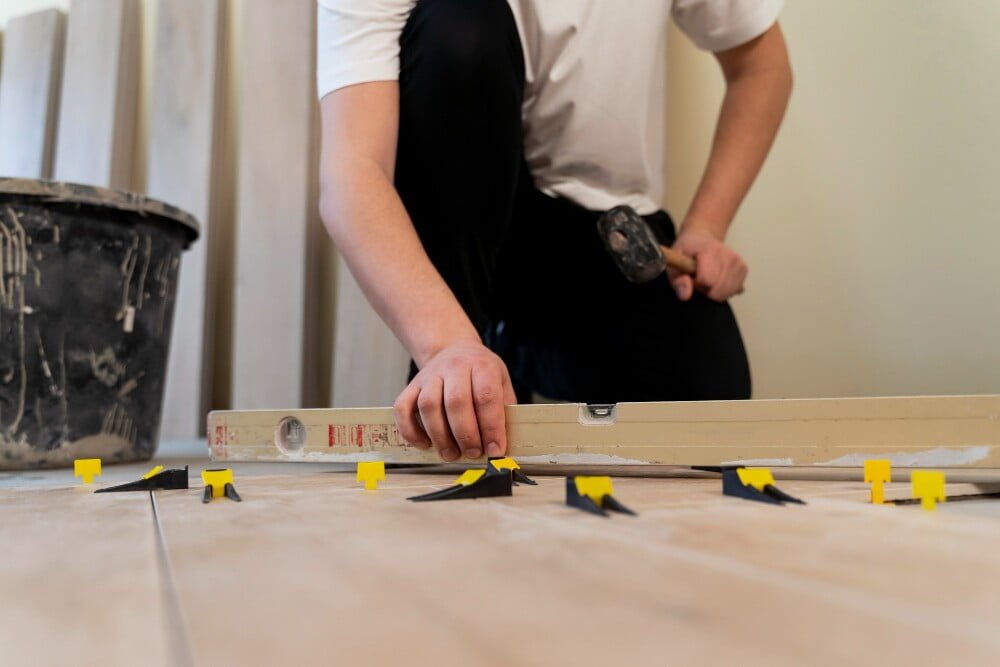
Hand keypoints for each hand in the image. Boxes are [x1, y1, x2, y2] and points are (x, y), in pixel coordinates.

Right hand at [393, 343, 516, 461]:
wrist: (453, 349)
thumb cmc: (480, 373)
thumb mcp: (501, 382)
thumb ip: (504, 410)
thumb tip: (502, 445)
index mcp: (481, 366)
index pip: (486, 396)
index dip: (491, 427)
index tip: (494, 450)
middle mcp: (454, 367)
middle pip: (456, 402)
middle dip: (465, 435)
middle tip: (472, 453)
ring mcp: (430, 375)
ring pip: (428, 406)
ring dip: (440, 436)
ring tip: (451, 454)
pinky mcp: (412, 385)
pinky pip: (403, 407)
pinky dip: (410, 430)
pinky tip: (424, 444)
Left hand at [668, 227, 747, 301]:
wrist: (699, 238)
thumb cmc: (686, 252)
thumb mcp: (674, 264)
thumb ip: (678, 280)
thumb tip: (685, 296)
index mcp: (710, 250)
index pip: (707, 280)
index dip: (696, 284)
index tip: (692, 276)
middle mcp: (728, 254)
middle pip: (717, 289)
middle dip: (706, 289)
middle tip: (699, 278)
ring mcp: (738, 261)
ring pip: (727, 291)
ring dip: (715, 291)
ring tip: (708, 278)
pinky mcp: (743, 268)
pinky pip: (735, 290)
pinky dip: (725, 290)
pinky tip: (718, 280)